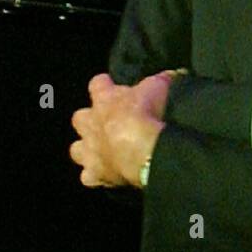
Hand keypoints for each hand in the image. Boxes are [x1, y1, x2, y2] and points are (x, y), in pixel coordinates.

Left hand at [69, 72, 171, 187]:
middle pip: (79, 118)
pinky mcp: (95, 174)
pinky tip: (108, 177)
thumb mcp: (159, 87)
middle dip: (90, 121)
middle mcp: (90, 123)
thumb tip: (175, 74)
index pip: (97, 84)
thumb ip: (163, 80)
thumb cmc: (148, 114)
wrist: (145, 150)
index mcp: (104, 98)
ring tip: (103, 152)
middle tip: (107, 124)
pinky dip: (97, 177)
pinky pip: (89, 177)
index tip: (112, 85)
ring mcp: (89, 150)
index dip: (105, 85)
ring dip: (87, 150)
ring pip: (77, 150)